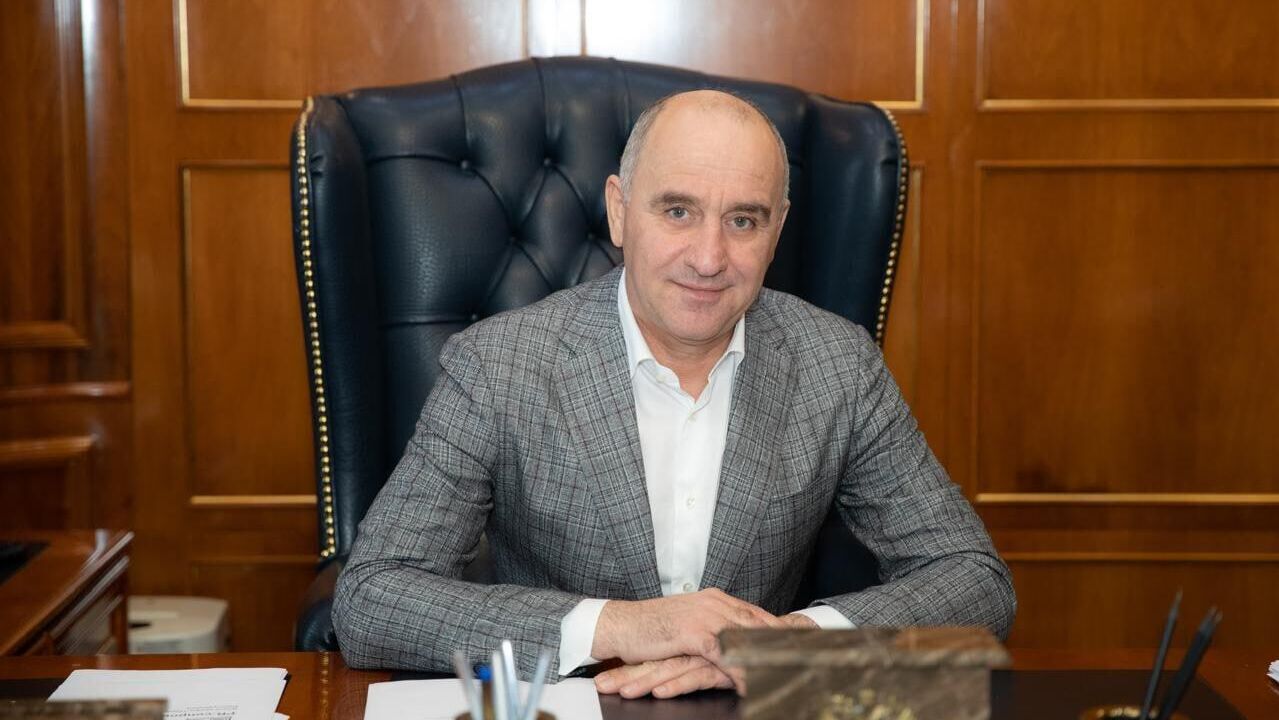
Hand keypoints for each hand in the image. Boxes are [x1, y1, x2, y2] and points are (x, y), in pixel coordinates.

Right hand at [594, 613, 817, 698]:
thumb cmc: (648, 630)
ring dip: (768, 656)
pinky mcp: (693, 633)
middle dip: (785, 641)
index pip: (756, 614)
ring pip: (746, 637)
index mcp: (714, 599)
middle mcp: (714, 603)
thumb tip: (730, 645)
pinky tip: (753, 681)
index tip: (805, 639)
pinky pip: (725, 653)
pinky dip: (741, 669)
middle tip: (810, 655)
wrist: (617, 625)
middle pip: (759, 623)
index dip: (781, 629)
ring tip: (790, 671)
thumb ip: (712, 631)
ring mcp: (704, 616)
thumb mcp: (686, 627)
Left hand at [594, 656, 734, 698]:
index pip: (651, 658)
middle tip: (601, 686)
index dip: (626, 669)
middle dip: (627, 675)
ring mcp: (705, 656)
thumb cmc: (731, 652)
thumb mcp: (700, 660)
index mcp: (684, 643)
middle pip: (655, 663)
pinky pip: (696, 676)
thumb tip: (653, 681)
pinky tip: (661, 692)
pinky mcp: (720, 667)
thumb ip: (682, 666)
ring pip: (670, 669)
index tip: (602, 680)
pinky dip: (677, 684)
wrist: (767, 645)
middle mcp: (692, 647)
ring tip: (624, 692)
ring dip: (645, 680)